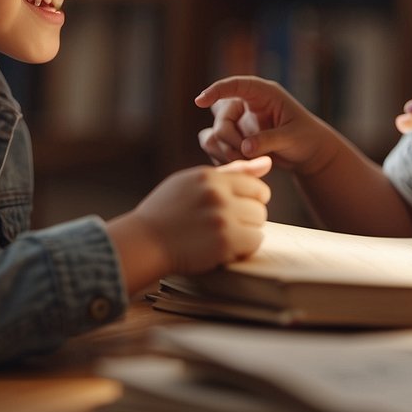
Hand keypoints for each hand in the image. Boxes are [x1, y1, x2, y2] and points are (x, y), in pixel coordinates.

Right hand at [131, 156, 271, 273]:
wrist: (143, 242)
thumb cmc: (167, 211)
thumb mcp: (192, 182)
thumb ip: (231, 172)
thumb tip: (267, 163)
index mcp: (210, 176)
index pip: (255, 185)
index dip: (249, 200)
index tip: (235, 210)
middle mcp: (218, 193)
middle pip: (260, 205)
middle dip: (248, 217)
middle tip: (225, 225)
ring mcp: (222, 217)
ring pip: (259, 223)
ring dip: (246, 233)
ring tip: (222, 235)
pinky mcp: (224, 241)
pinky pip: (254, 242)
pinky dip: (242, 248)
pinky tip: (222, 248)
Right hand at [195, 76, 336, 175]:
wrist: (308, 154)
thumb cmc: (306, 138)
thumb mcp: (292, 137)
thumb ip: (269, 140)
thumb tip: (245, 148)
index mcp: (263, 93)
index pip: (236, 85)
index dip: (217, 90)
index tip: (199, 101)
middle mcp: (246, 104)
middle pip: (222, 117)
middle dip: (230, 140)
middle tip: (248, 156)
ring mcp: (238, 121)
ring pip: (214, 134)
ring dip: (226, 151)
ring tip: (248, 163)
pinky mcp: (233, 138)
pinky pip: (216, 147)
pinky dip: (224, 159)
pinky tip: (242, 166)